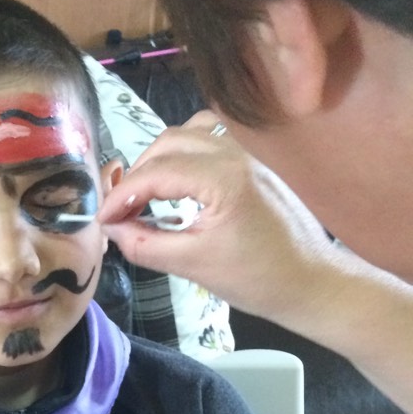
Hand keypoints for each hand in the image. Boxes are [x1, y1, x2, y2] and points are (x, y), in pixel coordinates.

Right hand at [97, 112, 335, 325]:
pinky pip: (212, 136)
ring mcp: (249, 150)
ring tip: (147, 193)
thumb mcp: (191, 265)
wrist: (310, 281)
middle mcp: (237, 152)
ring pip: (189, 132)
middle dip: (138, 174)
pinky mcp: (255, 157)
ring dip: (160, 158)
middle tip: (122, 210)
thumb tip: (112, 228)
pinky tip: (180, 178)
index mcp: (223, 178)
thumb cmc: (255, 278)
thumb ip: (144, 243)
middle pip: (168, 143)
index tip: (102, 220)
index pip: (155, 172)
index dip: (121, 195)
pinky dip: (187, 150)